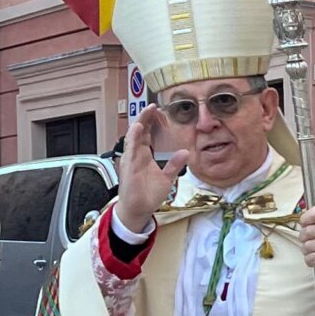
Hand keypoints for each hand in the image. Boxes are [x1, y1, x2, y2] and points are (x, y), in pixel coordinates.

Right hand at [114, 108, 188, 231]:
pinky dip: (134, 137)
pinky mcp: (129, 166)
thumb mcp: (167, 178)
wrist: (139, 210)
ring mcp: (132, 159)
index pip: (149, 135)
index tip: (160, 111)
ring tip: (147, 110)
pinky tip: (139, 127)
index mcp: (146, 155)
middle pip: (141, 131)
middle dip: (147, 117)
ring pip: (135, 136)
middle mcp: (137, 154)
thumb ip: (174, 165)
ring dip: (141, 122)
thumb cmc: (148, 194)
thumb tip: (185, 152)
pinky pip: (130, 149)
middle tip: (154, 105)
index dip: (154, 122)